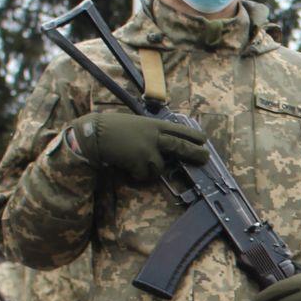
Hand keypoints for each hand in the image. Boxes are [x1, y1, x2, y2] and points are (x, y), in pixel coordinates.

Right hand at [74, 110, 208, 181]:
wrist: (95, 134)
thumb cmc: (113, 129)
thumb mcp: (137, 124)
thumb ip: (152, 132)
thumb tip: (166, 144)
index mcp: (154, 124)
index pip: (179, 130)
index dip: (193, 136)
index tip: (204, 140)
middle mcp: (154, 135)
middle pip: (180, 146)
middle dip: (195, 153)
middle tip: (205, 157)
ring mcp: (148, 148)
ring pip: (160, 167)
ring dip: (150, 169)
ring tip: (135, 162)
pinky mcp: (140, 161)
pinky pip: (145, 175)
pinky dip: (138, 175)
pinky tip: (127, 167)